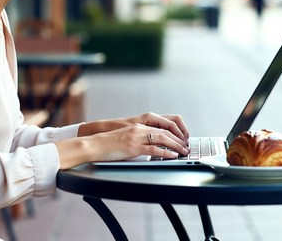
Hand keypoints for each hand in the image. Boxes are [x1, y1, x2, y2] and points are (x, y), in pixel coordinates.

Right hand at [58, 113, 189, 168]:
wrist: (94, 144)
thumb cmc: (109, 143)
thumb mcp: (127, 137)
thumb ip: (139, 138)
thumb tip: (152, 146)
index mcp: (139, 125)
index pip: (162, 125)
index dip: (175, 132)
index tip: (183, 139)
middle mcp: (139, 128)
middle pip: (165, 131)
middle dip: (179, 139)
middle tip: (187, 147)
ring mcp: (136, 137)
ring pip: (162, 138)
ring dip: (175, 146)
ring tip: (183, 151)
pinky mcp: (132, 147)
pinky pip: (153, 150)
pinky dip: (165, 153)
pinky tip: (172, 156)